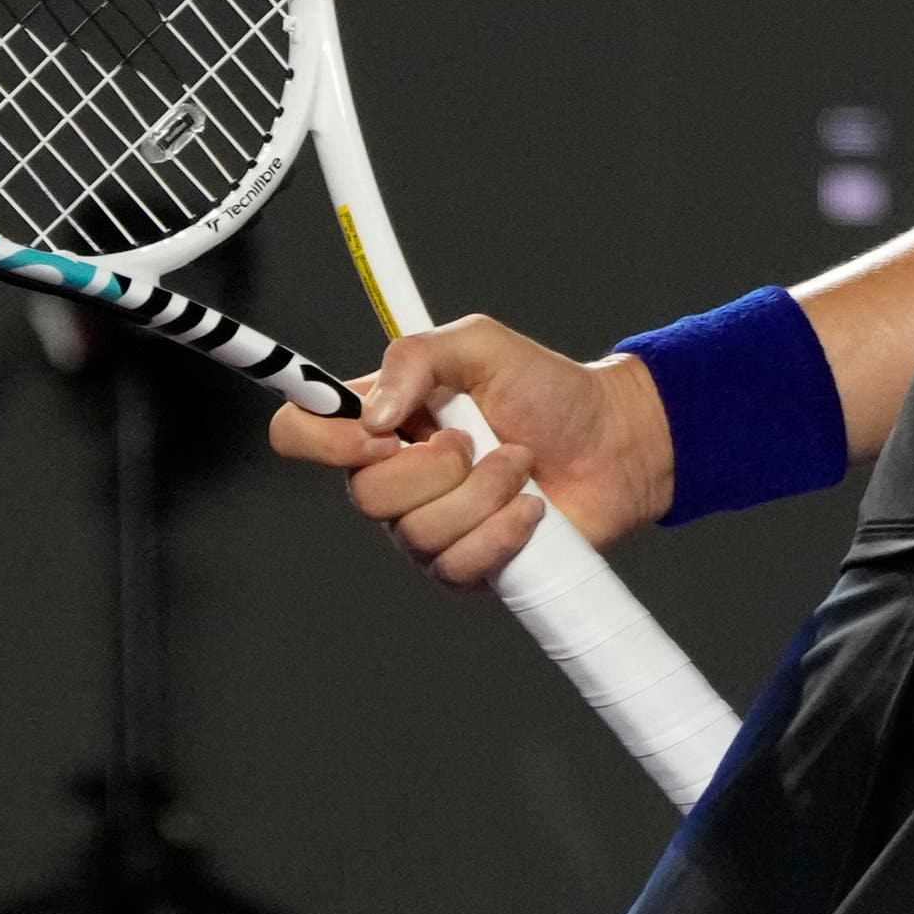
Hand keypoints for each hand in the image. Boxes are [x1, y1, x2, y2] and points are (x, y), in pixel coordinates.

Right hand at [264, 313, 672, 586]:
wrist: (613, 443)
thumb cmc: (547, 392)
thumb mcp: (481, 346)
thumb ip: (416, 356)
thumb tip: (372, 414)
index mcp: (380, 421)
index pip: (300, 433)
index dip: (323, 438)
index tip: (382, 429)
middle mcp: (391, 478)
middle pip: (364, 494)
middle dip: (437, 464)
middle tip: (477, 438)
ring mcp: (424, 529)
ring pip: (417, 532)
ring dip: (483, 491)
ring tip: (518, 465)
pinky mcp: (463, 568)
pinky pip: (458, 565)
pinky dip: (502, 530)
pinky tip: (530, 508)